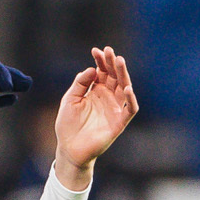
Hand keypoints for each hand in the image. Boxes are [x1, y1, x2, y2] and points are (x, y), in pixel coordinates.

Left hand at [52, 46, 139, 189]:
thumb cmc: (68, 125)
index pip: (102, 72)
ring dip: (123, 75)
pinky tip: (126, 87)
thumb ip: (80, 84)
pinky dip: (131, 99)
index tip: (96, 50)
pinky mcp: (119, 123)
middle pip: (114, 77)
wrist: (69, 149)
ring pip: (124, 89)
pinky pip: (130, 109)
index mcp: (96, 91)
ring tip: (119, 61)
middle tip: (110, 51)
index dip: (100, 61)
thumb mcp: (70, 100)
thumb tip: (92, 69)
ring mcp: (114, 109)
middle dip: (112, 63)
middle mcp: (107, 98)